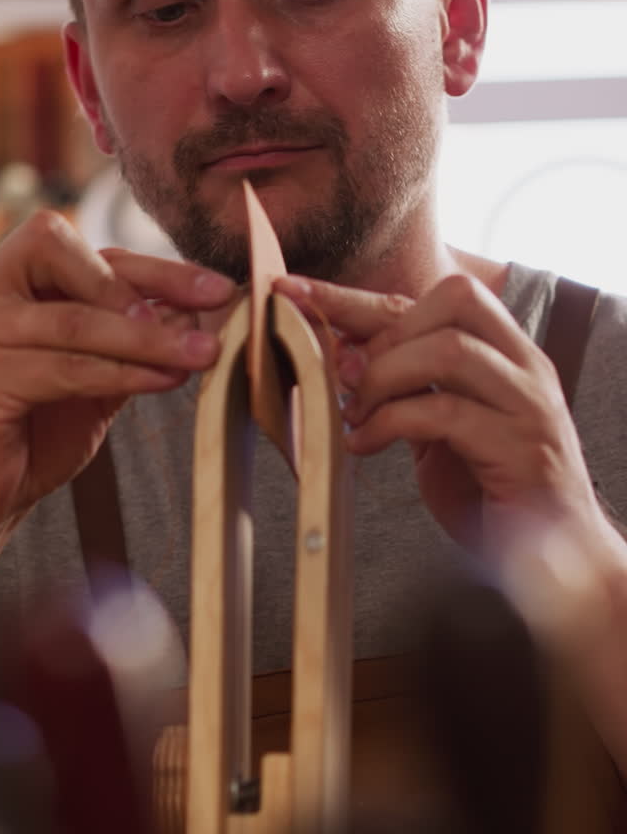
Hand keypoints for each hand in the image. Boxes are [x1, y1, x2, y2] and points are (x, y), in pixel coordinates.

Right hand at [0, 210, 233, 556]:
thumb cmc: (32, 427)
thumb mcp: (94, 372)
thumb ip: (134, 339)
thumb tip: (198, 313)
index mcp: (14, 275)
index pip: (94, 252)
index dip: (159, 267)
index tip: (218, 288)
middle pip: (79, 262)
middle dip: (154, 286)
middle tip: (212, 310)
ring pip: (78, 322)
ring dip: (151, 339)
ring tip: (203, 354)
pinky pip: (66, 368)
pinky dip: (123, 374)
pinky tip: (164, 381)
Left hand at [275, 272, 606, 562]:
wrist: (558, 561)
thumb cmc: (490, 490)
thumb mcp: (439, 426)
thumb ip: (405, 387)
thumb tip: (337, 353)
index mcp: (506, 351)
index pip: (431, 296)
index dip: (359, 294)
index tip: (295, 292)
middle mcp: (525, 365)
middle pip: (452, 300)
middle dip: (380, 330)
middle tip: (341, 376)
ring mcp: (528, 404)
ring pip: (448, 349)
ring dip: (383, 376)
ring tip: (353, 413)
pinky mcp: (522, 449)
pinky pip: (444, 413)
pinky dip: (389, 423)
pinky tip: (363, 445)